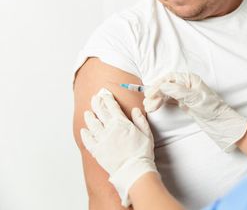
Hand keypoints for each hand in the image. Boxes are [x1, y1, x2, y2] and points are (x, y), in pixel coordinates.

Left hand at [80, 88, 157, 206]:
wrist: (134, 169)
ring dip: (89, 117)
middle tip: (95, 97)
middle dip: (97, 103)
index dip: (108, 98)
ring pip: (92, 124)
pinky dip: (85, 134)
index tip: (105, 93)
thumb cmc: (142, 152)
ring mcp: (101, 140)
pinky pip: (88, 140)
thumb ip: (140, 120)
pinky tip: (84, 130)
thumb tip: (135, 109)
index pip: (112, 107)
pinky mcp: (97, 151)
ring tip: (87, 112)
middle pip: (100, 112)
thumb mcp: (147, 133)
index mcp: (122, 123)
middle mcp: (109, 129)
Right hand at [144, 72, 246, 151]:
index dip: (158, 85)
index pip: (170, 78)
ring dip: (157, 99)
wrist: (219, 122)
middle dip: (156, 93)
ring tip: (148, 107)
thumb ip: (178, 91)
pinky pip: (170, 100)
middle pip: (166, 85)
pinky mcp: (184, 102)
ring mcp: (185, 93)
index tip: (150, 94)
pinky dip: (161, 103)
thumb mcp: (194, 99)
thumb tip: (162, 85)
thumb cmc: (211, 108)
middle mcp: (187, 84)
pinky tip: (155, 106)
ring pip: (166, 93)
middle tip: (147, 103)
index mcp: (190, 79)